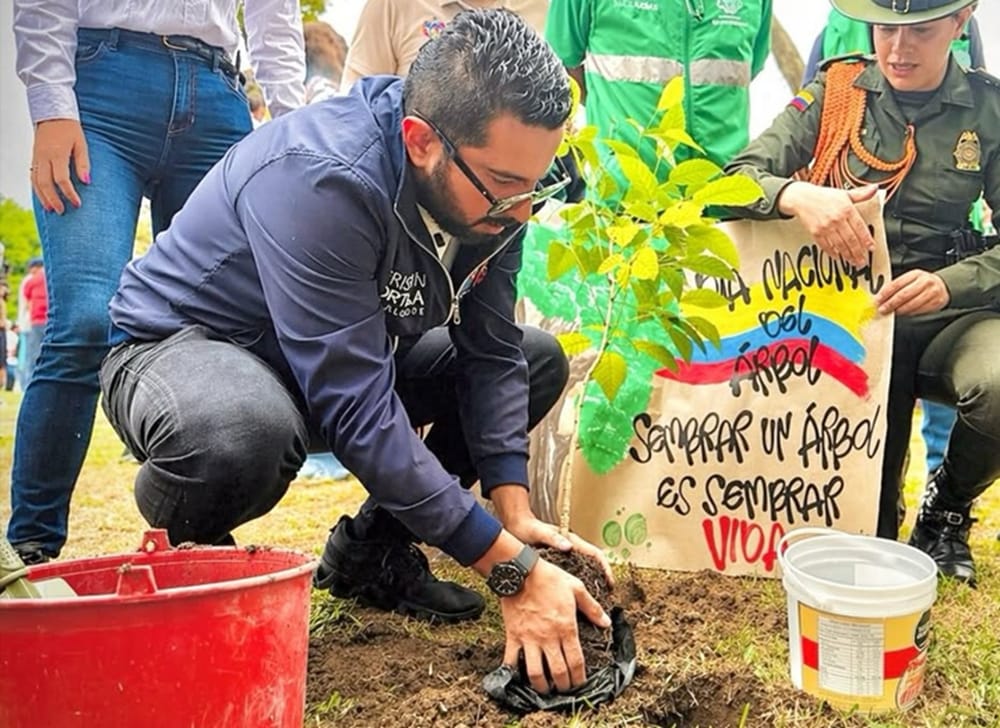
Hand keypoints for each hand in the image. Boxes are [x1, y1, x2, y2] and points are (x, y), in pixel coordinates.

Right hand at [31, 119, 90, 213]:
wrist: (52, 114)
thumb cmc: (70, 129)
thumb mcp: (81, 144)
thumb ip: (83, 163)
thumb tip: (87, 182)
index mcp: (56, 153)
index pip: (61, 179)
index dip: (69, 193)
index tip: (78, 204)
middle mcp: (43, 157)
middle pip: (45, 184)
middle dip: (54, 200)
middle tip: (63, 211)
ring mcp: (36, 157)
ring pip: (35, 182)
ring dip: (43, 197)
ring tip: (51, 209)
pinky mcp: (34, 158)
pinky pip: (33, 176)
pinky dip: (37, 189)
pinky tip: (43, 197)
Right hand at [499, 558, 609, 693]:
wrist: (521, 572)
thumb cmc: (550, 578)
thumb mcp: (576, 588)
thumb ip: (592, 608)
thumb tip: (606, 623)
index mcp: (566, 628)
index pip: (576, 662)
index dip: (580, 678)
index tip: (581, 684)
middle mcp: (549, 638)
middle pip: (558, 673)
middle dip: (564, 686)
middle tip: (565, 689)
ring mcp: (529, 639)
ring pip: (535, 673)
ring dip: (542, 686)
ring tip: (545, 689)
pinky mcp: (513, 636)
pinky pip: (511, 660)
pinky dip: (513, 672)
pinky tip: (517, 678)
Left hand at [503, 514, 614, 586]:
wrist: (516, 525)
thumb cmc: (527, 527)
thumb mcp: (539, 533)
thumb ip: (553, 538)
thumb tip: (567, 545)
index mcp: (571, 540)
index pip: (595, 554)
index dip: (605, 568)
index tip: (610, 581)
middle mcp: (571, 547)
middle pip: (593, 564)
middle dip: (602, 578)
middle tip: (606, 596)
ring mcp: (565, 554)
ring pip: (584, 569)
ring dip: (590, 582)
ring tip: (593, 600)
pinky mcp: (557, 560)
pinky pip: (571, 573)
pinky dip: (576, 583)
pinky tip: (574, 595)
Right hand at [778, 182, 876, 267]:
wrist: (802, 198)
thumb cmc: (823, 196)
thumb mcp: (844, 193)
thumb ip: (861, 194)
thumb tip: (874, 189)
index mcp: (846, 209)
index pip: (860, 227)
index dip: (866, 239)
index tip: (871, 248)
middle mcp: (837, 219)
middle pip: (851, 239)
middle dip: (858, 252)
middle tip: (863, 260)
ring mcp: (826, 227)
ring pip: (840, 245)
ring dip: (848, 255)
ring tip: (853, 261)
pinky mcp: (816, 232)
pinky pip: (826, 245)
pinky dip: (832, 252)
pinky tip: (837, 257)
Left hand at [876, 269, 949, 315]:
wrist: (943, 286)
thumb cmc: (923, 283)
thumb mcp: (911, 279)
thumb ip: (898, 286)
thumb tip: (882, 296)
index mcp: (916, 274)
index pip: (897, 284)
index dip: (885, 293)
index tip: (878, 300)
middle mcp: (925, 282)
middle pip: (904, 295)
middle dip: (890, 304)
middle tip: (882, 309)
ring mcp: (932, 293)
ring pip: (911, 304)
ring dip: (899, 310)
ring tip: (891, 312)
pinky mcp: (936, 303)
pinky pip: (919, 310)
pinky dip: (909, 313)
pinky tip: (903, 313)